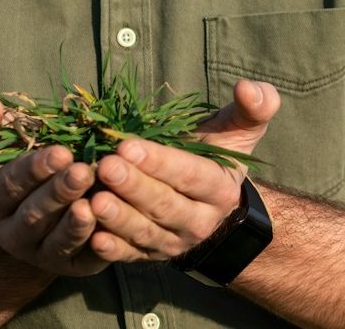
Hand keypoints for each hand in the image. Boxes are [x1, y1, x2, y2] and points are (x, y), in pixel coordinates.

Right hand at [0, 95, 108, 275]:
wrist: (40, 201)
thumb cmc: (18, 157)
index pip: (9, 185)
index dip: (34, 169)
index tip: (61, 152)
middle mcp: (10, 234)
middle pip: (34, 215)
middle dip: (59, 192)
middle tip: (83, 171)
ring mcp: (40, 254)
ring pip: (57, 242)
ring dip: (75, 224)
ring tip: (93, 204)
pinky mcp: (71, 266)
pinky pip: (83, 259)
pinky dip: (95, 245)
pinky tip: (108, 228)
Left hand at [88, 79, 279, 262]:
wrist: (216, 206)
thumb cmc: (218, 154)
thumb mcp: (238, 131)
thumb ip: (252, 109)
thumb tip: (249, 88)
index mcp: (220, 189)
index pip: (190, 175)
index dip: (160, 163)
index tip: (127, 146)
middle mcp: (199, 221)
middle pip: (164, 205)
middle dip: (134, 186)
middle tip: (105, 166)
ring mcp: (173, 241)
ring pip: (145, 232)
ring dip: (118, 219)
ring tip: (92, 201)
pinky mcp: (150, 255)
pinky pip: (130, 255)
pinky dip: (112, 250)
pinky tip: (93, 237)